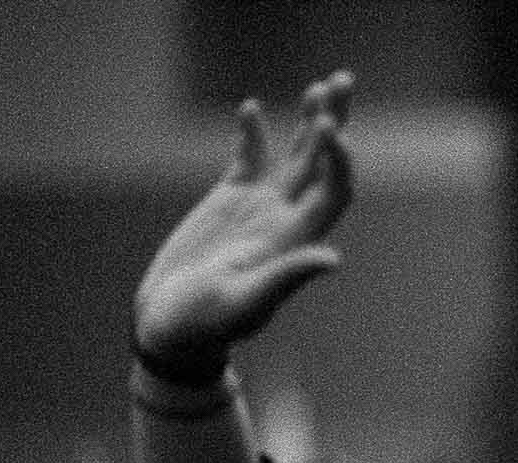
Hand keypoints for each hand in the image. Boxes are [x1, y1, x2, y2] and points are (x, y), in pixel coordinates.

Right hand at [133, 70, 355, 376]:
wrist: (174, 326)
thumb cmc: (208, 323)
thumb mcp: (248, 302)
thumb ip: (287, 277)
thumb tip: (332, 259)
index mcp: (295, 240)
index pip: (332, 193)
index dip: (339, 162)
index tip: (333, 131)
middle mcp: (286, 219)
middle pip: (322, 164)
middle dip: (335, 124)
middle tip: (343, 82)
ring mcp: (260, 208)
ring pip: (294, 156)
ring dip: (309, 122)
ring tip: (321, 85)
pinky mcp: (230, 201)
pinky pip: (248, 159)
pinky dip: (251, 134)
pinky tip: (251, 108)